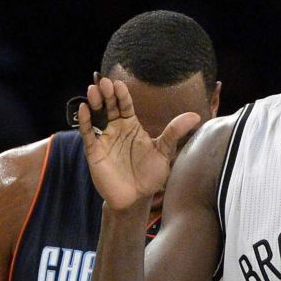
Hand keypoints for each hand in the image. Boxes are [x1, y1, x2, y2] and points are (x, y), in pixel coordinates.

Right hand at [78, 77, 199, 209]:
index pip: (125, 105)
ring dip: (94, 103)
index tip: (119, 83)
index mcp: (132, 125)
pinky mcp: (94, 151)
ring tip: (93, 90)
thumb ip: (174, 132)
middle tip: (104, 82)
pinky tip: (84, 109)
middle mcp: (116, 129)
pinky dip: (85, 122)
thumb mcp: (164, 151)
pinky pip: (88, 134)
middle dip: (107, 94)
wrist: (137, 198)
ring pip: (97, 117)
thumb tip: (195, 116)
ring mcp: (104, 139)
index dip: (122, 95)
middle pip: (110, 107)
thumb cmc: (150, 174)